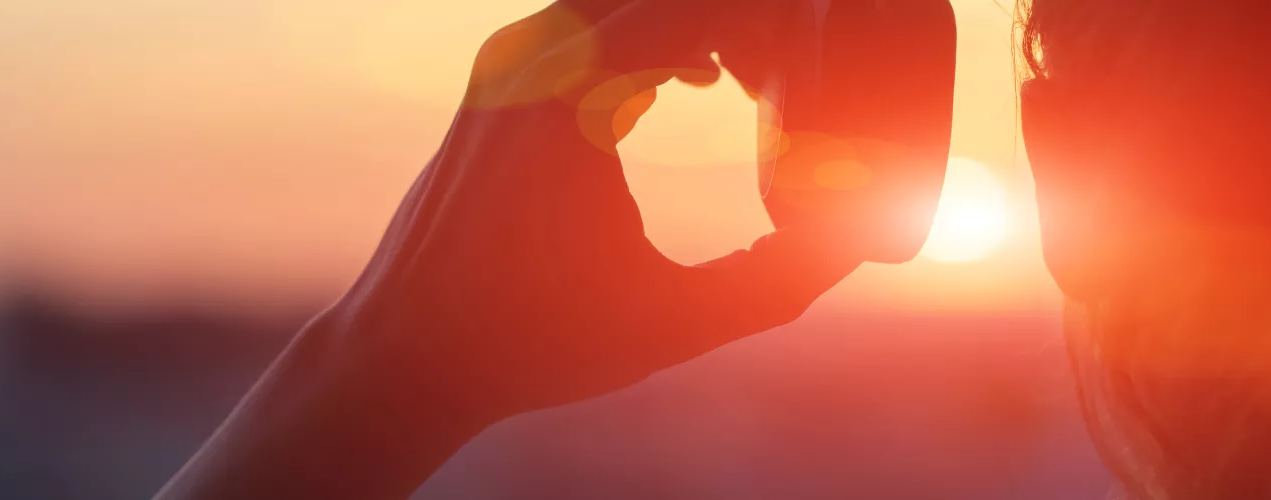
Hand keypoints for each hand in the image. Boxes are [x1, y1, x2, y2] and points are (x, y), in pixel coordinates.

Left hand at [157, 3, 858, 497]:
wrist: (405, 352)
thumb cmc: (537, 342)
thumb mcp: (677, 321)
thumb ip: (781, 280)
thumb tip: (865, 238)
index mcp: (580, 91)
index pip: (718, 7)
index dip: (794, 30)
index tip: (840, 68)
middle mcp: (537, 55)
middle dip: (755, 23)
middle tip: (811, 73)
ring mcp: (508, 61)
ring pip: (629, 2)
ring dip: (704, 23)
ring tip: (765, 78)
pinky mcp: (494, 82)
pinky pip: (589, 23)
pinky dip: (653, 36)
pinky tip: (699, 83)